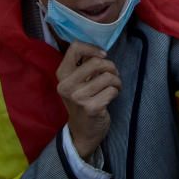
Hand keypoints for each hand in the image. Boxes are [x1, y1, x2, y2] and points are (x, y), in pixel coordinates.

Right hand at [56, 42, 121, 158]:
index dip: (93, 48)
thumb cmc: (83, 100)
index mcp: (62, 74)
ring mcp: (78, 97)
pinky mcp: (91, 108)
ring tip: (114, 86)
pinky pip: (112, 90)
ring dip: (116, 80)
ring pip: (108, 76)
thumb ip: (83, 65)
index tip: (103, 55)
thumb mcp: (76, 81)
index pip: (75, 47)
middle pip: (97, 62)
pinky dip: (116, 92)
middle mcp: (67, 85)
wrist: (82, 131)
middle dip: (111, 66)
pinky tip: (111, 96)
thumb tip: (100, 51)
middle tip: (113, 74)